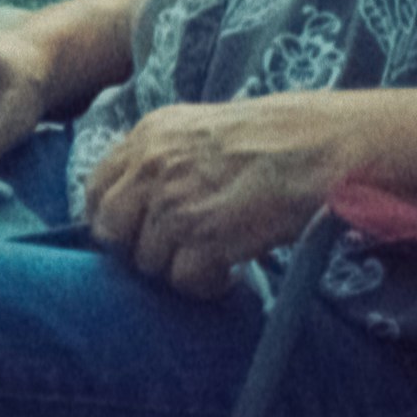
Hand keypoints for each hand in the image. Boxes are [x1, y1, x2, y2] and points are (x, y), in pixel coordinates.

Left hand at [77, 91, 352, 296]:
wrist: (321, 145)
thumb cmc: (274, 138)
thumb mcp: (201, 130)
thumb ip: (163, 160)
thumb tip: (140, 202)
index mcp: (148, 135)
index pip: (95, 189)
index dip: (112, 221)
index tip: (137, 236)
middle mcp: (152, 166)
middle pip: (110, 232)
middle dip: (139, 251)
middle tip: (177, 255)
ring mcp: (176, 202)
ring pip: (148, 263)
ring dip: (179, 271)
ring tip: (214, 261)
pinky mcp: (205, 237)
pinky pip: (184, 281)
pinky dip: (207, 286)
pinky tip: (231, 275)